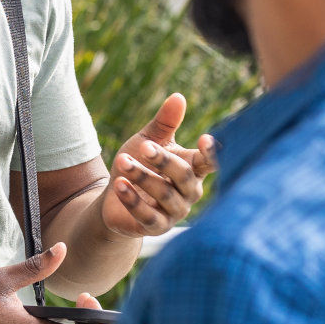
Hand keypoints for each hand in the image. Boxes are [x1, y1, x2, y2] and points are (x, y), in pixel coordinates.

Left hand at [102, 93, 215, 238]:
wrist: (114, 197)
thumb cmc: (139, 164)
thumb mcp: (148, 140)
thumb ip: (164, 122)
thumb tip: (178, 96)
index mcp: (192, 169)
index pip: (208, 162)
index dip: (210, 153)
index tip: (205, 138)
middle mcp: (189, 192)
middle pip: (183, 176)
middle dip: (163, 160)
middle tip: (144, 145)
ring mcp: (174, 212)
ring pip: (164, 194)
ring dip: (142, 176)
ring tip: (121, 160)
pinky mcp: (156, 227)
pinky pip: (147, 216)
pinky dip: (133, 200)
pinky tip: (119, 184)